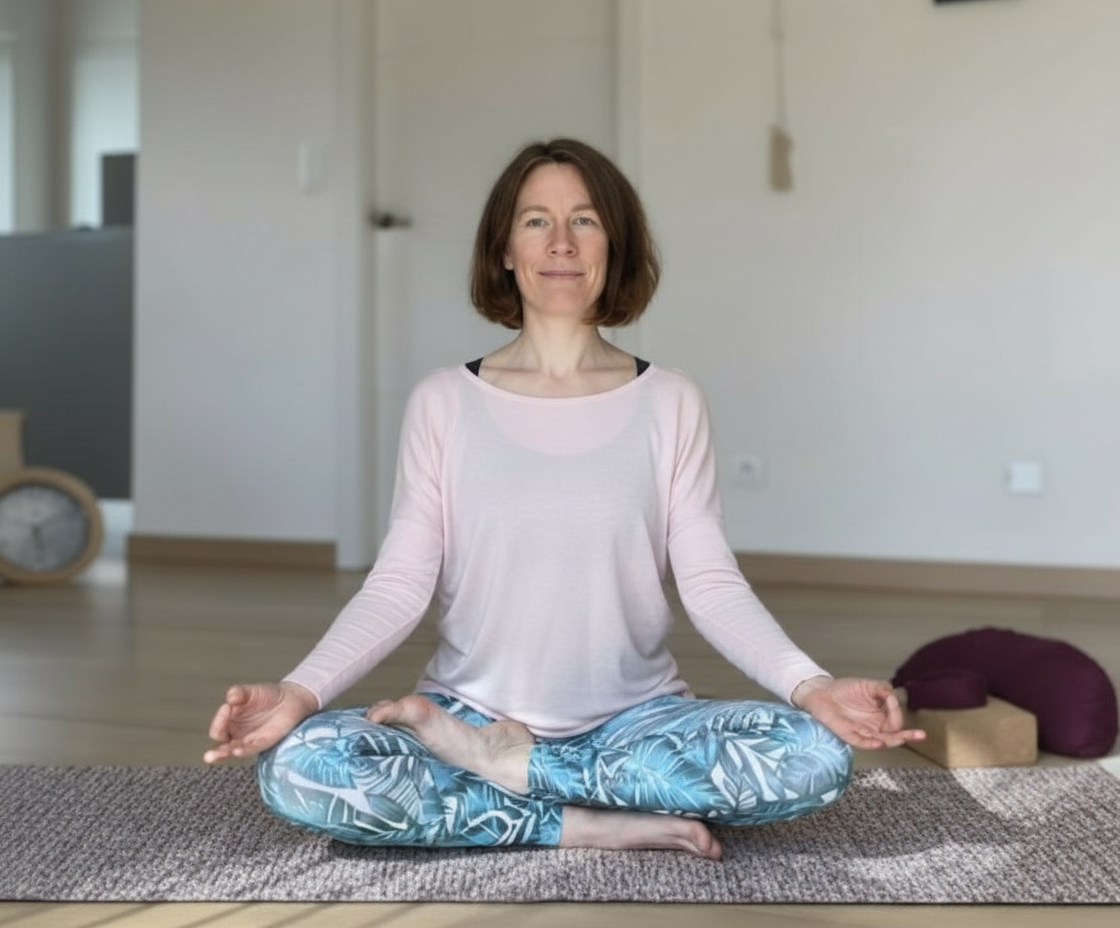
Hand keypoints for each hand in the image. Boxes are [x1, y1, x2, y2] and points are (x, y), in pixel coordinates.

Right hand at [203, 681, 317, 763]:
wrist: (290, 698)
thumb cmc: (267, 695)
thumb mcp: (250, 691)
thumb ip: (239, 693)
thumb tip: (230, 698)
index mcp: (230, 722)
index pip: (218, 729)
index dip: (219, 721)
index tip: (227, 707)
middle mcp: (238, 734)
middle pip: (222, 746)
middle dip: (216, 751)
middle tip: (209, 755)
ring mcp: (250, 740)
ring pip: (235, 750)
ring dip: (227, 753)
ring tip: (222, 754)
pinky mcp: (264, 742)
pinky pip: (253, 748)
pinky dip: (245, 750)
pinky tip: (238, 751)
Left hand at [791, 676, 925, 749]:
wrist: (822, 692)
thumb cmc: (845, 690)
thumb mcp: (868, 685)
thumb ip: (882, 689)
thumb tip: (892, 695)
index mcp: (881, 716)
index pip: (896, 720)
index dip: (897, 711)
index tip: (890, 698)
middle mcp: (874, 727)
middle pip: (895, 736)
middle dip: (908, 736)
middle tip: (920, 735)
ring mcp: (863, 733)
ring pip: (882, 742)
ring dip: (893, 741)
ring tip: (904, 739)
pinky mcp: (849, 735)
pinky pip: (862, 743)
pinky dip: (871, 744)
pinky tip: (879, 743)